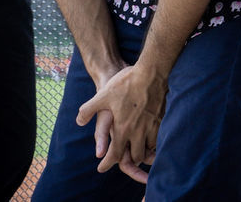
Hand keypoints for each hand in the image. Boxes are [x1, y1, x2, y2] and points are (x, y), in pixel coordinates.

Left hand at [76, 63, 166, 183]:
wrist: (151, 73)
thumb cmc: (126, 84)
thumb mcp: (103, 95)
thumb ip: (89, 110)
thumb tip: (79, 122)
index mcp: (123, 129)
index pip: (115, 155)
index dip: (107, 163)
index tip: (102, 168)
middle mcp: (138, 132)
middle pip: (135, 156)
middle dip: (129, 160)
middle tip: (124, 158)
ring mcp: (151, 127)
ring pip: (149, 149)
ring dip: (143, 152)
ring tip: (138, 149)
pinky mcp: (161, 120)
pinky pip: (159, 139)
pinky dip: (154, 143)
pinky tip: (150, 137)